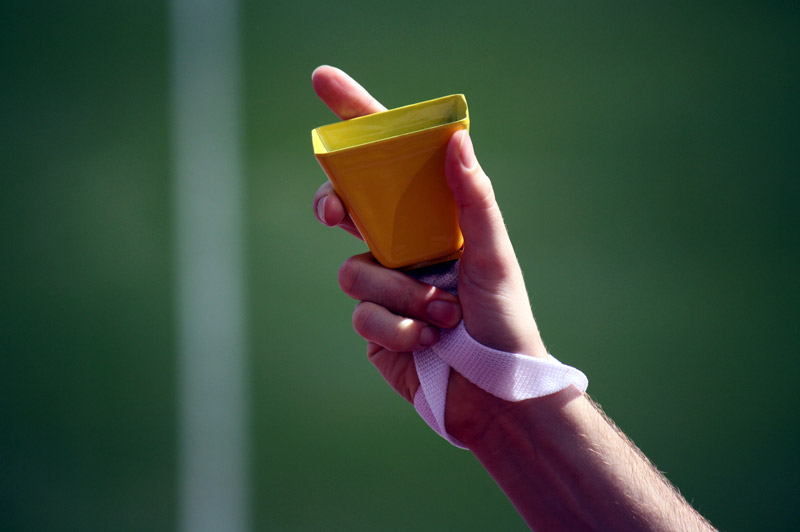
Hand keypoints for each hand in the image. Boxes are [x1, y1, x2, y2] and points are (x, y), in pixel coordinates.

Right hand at [312, 66, 546, 442]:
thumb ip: (474, 198)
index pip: (391, 162)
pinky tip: (428, 343)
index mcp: (431, 221)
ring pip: (353, 270)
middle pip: (348, 206)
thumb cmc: (504, 320)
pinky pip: (361, 316)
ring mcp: (385, 287)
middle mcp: (404, 247)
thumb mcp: (493, 255)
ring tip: (442, 317)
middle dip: (334, 204)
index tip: (322, 81)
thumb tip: (456, 138)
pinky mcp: (375, 328)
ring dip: (399, 295)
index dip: (355, 121)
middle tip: (335, 211)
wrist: (494, 393)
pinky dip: (396, 329)